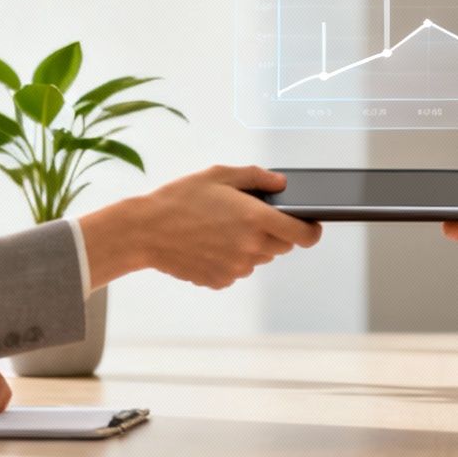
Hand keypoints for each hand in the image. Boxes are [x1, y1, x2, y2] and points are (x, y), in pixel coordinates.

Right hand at [78, 164, 321, 289]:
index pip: (304, 235)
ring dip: (251, 245)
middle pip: (282, 246)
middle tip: (248, 217)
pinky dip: (231, 259)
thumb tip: (282, 184)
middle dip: (275, 232)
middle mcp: (251, 248)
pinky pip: (237, 270)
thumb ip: (257, 177)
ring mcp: (236, 268)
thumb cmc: (180, 199)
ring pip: (259, 258)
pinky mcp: (221, 281)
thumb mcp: (219, 175)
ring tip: (221, 228)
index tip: (311, 225)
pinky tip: (209, 243)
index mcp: (256, 219)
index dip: (312, 231)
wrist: (144, 232)